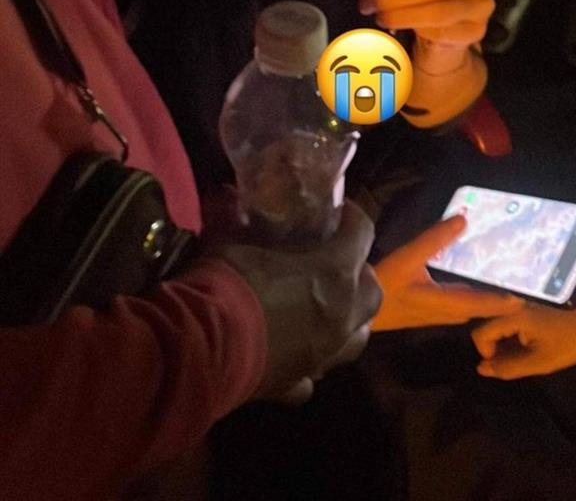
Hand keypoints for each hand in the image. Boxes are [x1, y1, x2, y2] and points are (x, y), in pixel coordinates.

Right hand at [212, 200, 380, 399]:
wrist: (200, 349)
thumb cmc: (226, 284)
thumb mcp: (233, 238)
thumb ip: (240, 218)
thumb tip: (229, 196)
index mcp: (334, 273)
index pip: (362, 233)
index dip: (352, 218)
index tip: (337, 212)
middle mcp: (340, 316)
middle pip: (371, 291)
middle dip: (359, 273)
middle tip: (335, 261)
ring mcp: (322, 355)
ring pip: (356, 337)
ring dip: (348, 319)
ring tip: (326, 307)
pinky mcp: (295, 384)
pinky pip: (314, 373)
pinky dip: (310, 360)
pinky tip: (294, 351)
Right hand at [372, 215, 522, 330]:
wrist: (357, 307)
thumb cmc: (383, 286)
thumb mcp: (407, 258)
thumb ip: (434, 239)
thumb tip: (463, 219)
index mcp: (448, 304)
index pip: (487, 303)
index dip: (510, 298)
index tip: (533, 291)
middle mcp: (450, 312)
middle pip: (484, 306)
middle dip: (504, 295)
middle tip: (523, 275)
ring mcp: (441, 314)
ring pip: (474, 306)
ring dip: (490, 294)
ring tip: (506, 274)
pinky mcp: (433, 310)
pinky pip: (463, 303)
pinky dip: (475, 292)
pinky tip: (474, 277)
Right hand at [471, 301, 575, 379]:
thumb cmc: (570, 340)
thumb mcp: (540, 361)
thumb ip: (509, 367)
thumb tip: (481, 369)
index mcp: (512, 314)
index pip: (480, 334)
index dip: (486, 353)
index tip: (504, 363)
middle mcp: (511, 301)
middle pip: (488, 325)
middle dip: (495, 345)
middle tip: (515, 358)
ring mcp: (519, 297)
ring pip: (498, 320)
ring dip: (505, 337)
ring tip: (524, 349)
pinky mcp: (527, 296)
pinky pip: (509, 314)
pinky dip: (513, 329)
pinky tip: (530, 338)